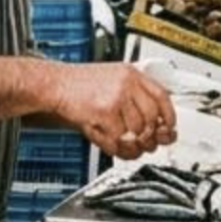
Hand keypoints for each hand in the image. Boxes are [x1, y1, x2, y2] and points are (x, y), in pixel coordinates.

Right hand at [48, 62, 177, 160]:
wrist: (52, 84)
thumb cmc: (76, 84)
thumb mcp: (110, 79)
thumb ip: (132, 95)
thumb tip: (152, 121)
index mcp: (130, 74)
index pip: (161, 96)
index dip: (168, 115)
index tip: (168, 128)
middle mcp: (126, 84)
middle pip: (152, 117)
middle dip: (149, 135)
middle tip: (144, 143)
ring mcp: (115, 98)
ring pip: (136, 131)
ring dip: (131, 144)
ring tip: (123, 146)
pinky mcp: (103, 113)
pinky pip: (117, 139)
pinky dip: (114, 147)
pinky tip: (108, 143)